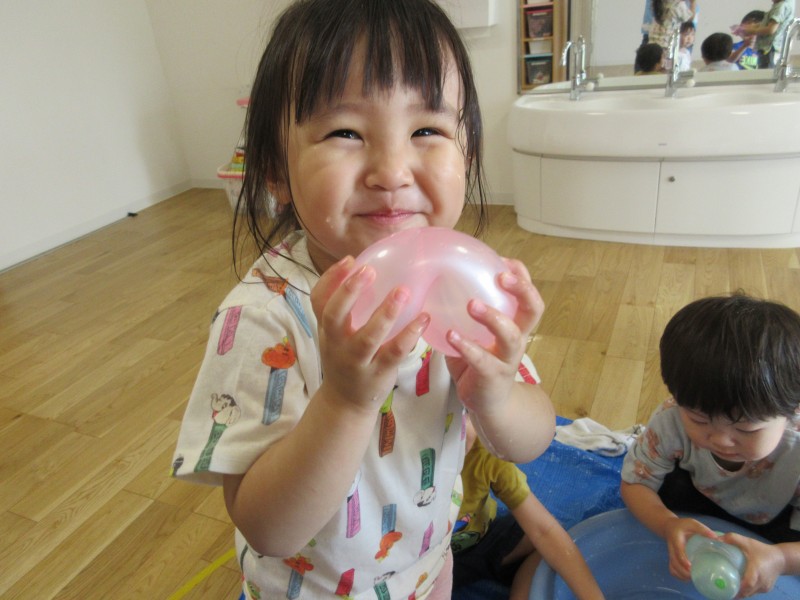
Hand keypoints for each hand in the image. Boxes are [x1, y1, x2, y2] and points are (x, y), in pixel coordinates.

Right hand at [311, 256, 429, 413]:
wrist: (346, 403)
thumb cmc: (345, 359)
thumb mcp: (335, 335)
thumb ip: (344, 309)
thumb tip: (365, 269)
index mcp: (327, 329)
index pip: (319, 300)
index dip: (331, 279)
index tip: (350, 260)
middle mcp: (336, 344)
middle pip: (334, 315)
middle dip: (350, 291)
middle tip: (370, 270)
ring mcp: (356, 361)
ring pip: (368, 337)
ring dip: (385, 313)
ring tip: (403, 291)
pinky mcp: (378, 374)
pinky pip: (394, 353)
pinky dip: (409, 335)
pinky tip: (423, 319)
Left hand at [444, 257, 543, 415]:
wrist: (488, 404)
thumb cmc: (478, 362)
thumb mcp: (476, 333)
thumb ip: (464, 313)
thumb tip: (436, 281)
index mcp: (515, 325)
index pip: (528, 295)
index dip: (522, 277)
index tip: (504, 260)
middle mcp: (517, 339)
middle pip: (533, 310)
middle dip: (522, 290)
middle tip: (502, 276)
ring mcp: (508, 359)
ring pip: (511, 336)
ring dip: (492, 317)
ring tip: (471, 304)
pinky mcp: (493, 376)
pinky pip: (483, 360)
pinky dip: (467, 346)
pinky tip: (451, 335)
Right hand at [663, 517, 716, 580]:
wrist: (669, 527)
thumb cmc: (683, 525)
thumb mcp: (691, 523)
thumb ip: (702, 529)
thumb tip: (716, 538)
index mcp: (676, 539)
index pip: (678, 551)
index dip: (683, 560)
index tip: (690, 566)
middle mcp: (671, 548)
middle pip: (674, 563)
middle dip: (683, 571)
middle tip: (695, 575)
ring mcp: (671, 555)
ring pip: (672, 568)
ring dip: (681, 575)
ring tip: (693, 578)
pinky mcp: (672, 559)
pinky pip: (672, 570)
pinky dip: (679, 576)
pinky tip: (688, 577)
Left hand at [718, 533, 784, 597]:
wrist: (780, 559)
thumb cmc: (762, 550)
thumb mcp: (747, 542)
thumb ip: (732, 538)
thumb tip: (715, 539)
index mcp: (757, 571)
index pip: (748, 583)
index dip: (738, 588)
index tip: (726, 588)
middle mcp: (761, 582)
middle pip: (746, 592)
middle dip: (734, 592)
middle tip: (721, 587)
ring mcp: (764, 588)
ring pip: (749, 594)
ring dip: (739, 592)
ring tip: (726, 587)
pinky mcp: (765, 590)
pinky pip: (753, 592)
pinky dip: (745, 591)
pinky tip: (737, 585)